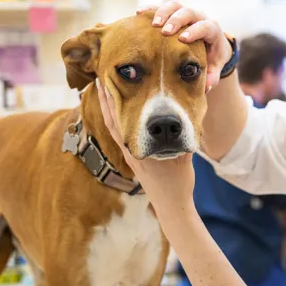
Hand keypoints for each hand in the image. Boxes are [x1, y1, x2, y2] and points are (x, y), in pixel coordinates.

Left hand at [96, 78, 196, 219]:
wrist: (172, 206)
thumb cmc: (178, 184)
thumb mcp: (182, 158)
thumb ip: (181, 138)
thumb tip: (184, 116)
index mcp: (137, 150)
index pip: (118, 122)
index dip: (111, 102)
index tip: (106, 82)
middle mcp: (130, 151)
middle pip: (112, 121)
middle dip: (106, 100)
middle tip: (102, 79)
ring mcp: (131, 155)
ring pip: (115, 127)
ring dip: (110, 109)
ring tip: (106, 90)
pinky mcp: (135, 159)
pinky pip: (122, 135)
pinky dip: (118, 120)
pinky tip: (121, 112)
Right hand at [139, 1, 230, 90]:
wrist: (213, 42)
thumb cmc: (213, 56)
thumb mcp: (216, 66)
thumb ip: (213, 75)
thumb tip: (207, 85)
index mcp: (212, 30)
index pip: (205, 27)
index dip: (195, 31)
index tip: (183, 39)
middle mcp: (199, 17)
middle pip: (188, 12)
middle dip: (176, 21)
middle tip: (164, 31)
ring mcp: (185, 12)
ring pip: (174, 6)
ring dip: (162, 12)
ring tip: (152, 24)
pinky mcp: (174, 12)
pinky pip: (162, 6)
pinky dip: (150, 8)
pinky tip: (139, 13)